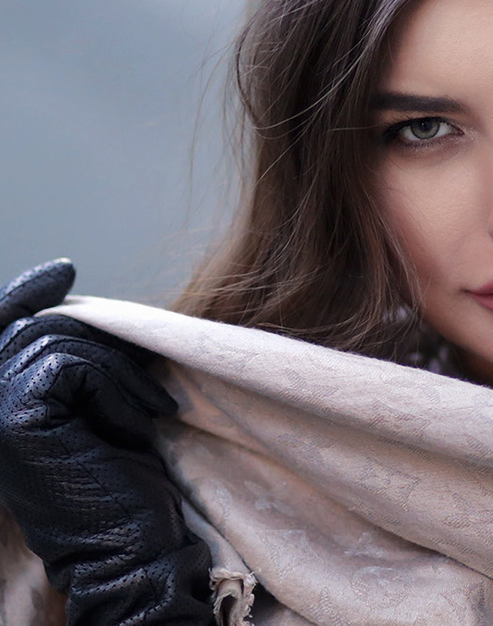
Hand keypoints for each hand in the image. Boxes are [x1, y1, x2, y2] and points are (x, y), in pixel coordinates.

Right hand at [0, 260, 213, 625]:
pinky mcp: (17, 415)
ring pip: (64, 339)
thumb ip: (77, 368)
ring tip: (147, 419)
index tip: (64, 269)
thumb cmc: (122, 489)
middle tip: (151, 397)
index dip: (26, 292)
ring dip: (122, 375)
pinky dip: (119, 390)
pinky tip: (135, 428)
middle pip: (43, 325)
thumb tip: (86, 309)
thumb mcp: (97, 412)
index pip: (1, 327)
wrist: (130, 550)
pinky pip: (76, 364)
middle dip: (109, 345)